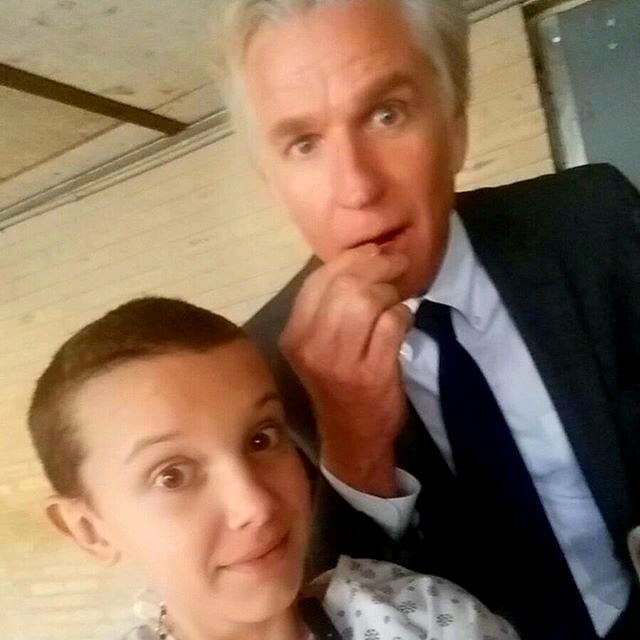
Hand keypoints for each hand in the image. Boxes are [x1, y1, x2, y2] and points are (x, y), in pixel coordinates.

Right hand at [280, 245, 412, 496]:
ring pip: (367, 301)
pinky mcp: (372, 373)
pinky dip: (403, 314)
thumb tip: (358, 259)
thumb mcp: (317, 347)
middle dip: (376, 267)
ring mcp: (341, 362)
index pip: (317, 282)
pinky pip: (392, 324)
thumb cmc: (336, 384)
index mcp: (294, 336)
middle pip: (344, 286)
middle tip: (396, 263)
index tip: (372, 252)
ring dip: (390, 291)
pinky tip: (403, 320)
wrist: (352, 436)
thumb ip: (327, 308)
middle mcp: (312, 347)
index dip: (349, 260)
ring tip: (397, 295)